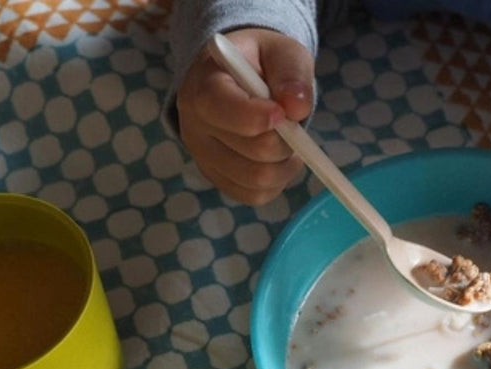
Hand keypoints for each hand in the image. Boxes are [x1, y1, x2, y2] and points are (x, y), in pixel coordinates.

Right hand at [176, 28, 314, 204]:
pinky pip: (254, 196)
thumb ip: (291, 72)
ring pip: (258, 180)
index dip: (262, 117)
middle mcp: (194, 126)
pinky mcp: (217, 179)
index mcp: (202, 85)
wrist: (236, 80)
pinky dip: (276, 183)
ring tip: (288, 143)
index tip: (283, 111)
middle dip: (287, 141)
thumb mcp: (280, 52)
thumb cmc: (259, 64)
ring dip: (285, 165)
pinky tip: (277, 160)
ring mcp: (202, 157)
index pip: (224, 109)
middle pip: (255, 151)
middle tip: (292, 125)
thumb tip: (296, 107)